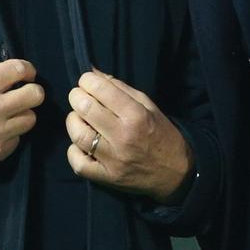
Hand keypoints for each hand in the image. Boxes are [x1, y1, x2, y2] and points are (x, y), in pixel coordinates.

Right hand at [0, 57, 43, 171]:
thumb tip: (2, 67)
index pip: (20, 70)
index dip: (27, 70)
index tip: (25, 74)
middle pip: (36, 95)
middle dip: (30, 90)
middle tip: (20, 93)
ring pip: (30, 118)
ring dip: (21, 113)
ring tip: (7, 113)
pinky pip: (18, 139)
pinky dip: (11, 133)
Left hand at [66, 70, 193, 203]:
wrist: (176, 173)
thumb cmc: (161, 133)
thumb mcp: (148, 106)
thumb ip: (120, 88)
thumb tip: (93, 72)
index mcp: (136, 115)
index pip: (101, 89)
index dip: (87, 80)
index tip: (87, 81)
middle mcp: (123, 136)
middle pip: (85, 108)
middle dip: (76, 96)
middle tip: (79, 97)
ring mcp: (113, 159)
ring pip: (78, 135)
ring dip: (73, 121)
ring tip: (79, 118)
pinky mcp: (106, 177)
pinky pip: (78, 163)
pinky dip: (74, 151)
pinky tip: (81, 144)